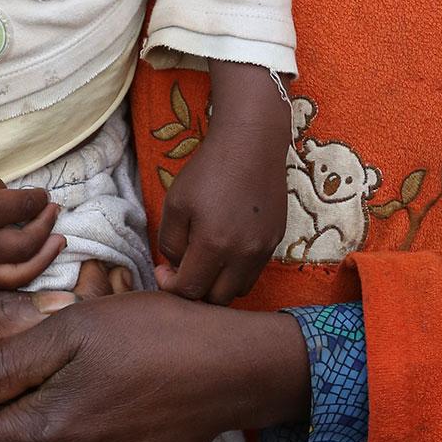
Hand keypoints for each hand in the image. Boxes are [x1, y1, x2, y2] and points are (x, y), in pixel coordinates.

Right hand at [0, 168, 63, 302]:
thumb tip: (19, 204)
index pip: (26, 206)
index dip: (40, 199)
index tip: (43, 197)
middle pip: (28, 244)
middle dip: (47, 227)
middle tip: (55, 217)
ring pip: (15, 277)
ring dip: (42, 261)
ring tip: (55, 247)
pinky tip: (13, 277)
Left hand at [156, 61, 290, 303]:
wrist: (252, 143)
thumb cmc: (208, 170)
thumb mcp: (175, 203)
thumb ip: (170, 242)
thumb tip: (175, 267)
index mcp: (214, 245)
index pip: (190, 290)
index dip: (171, 286)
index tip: (164, 270)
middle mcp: (244, 254)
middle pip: (217, 299)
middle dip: (196, 291)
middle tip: (184, 269)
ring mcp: (264, 248)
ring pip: (240, 289)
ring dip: (219, 284)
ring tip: (206, 262)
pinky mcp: (277, 239)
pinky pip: (255, 270)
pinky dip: (238, 270)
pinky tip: (227, 247)